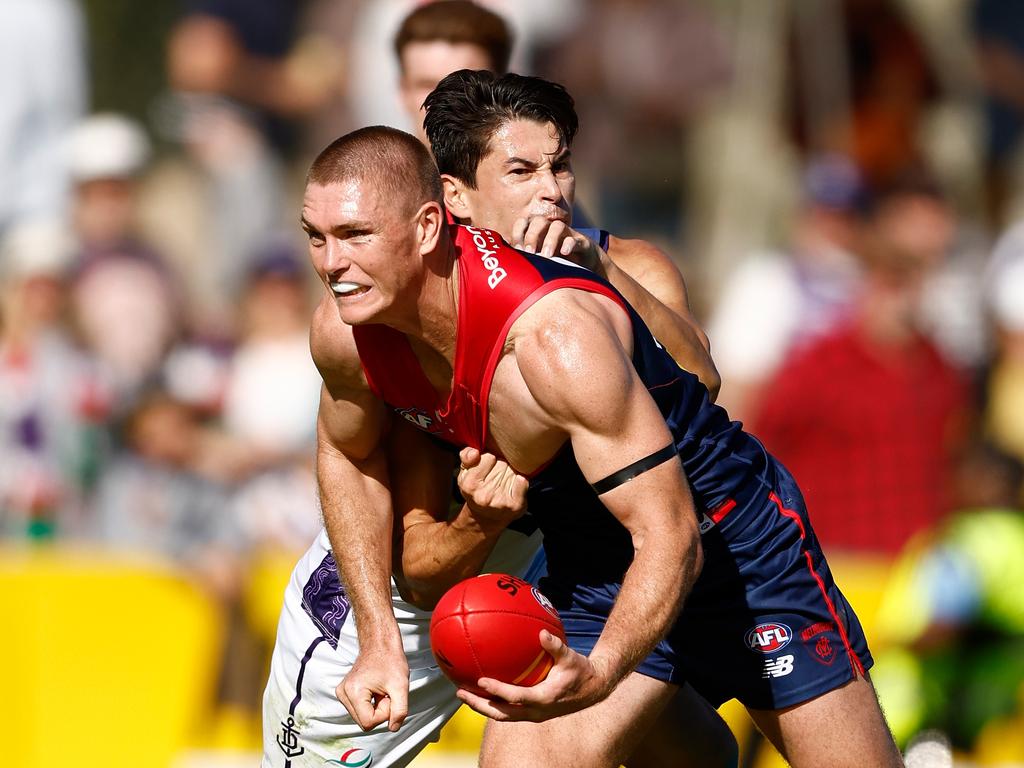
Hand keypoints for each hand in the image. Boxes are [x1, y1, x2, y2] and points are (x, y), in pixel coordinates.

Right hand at [336, 646, 409, 731]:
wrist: (380, 644)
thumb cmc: (390, 660)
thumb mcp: (400, 686)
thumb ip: (399, 711)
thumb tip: (393, 728)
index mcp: (353, 691)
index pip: (369, 723)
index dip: (384, 713)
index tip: (388, 695)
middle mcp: (343, 693)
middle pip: (364, 722)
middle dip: (379, 711)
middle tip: (386, 692)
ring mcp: (342, 693)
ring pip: (362, 717)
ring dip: (375, 707)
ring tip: (381, 689)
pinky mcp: (345, 692)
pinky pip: (360, 710)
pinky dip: (370, 703)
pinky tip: (375, 689)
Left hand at [455, 630, 614, 721]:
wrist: (593, 689)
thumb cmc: (580, 671)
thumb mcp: (571, 657)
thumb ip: (555, 646)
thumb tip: (541, 633)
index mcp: (544, 699)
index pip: (516, 697)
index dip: (498, 690)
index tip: (481, 680)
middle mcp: (536, 711)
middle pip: (501, 713)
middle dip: (479, 705)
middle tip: (461, 692)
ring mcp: (533, 714)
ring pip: (502, 715)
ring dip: (482, 706)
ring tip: (464, 694)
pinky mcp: (532, 712)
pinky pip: (508, 710)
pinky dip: (494, 702)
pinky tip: (483, 689)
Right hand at [457, 447, 528, 529]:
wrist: (487, 517)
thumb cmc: (477, 489)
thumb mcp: (465, 473)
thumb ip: (466, 456)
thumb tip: (475, 452)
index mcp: (469, 484)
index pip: (489, 457)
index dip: (490, 460)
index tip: (487, 468)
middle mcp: (484, 495)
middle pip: (502, 463)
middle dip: (500, 466)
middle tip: (496, 477)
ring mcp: (500, 501)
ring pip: (513, 470)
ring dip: (510, 473)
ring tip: (503, 483)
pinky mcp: (515, 505)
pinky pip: (523, 481)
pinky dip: (521, 481)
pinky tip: (515, 486)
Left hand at [511, 216, 608, 275]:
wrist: (584, 266)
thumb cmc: (555, 262)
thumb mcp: (537, 261)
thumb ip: (523, 258)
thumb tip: (504, 263)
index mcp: (537, 232)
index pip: (524, 222)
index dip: (518, 231)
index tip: (515, 248)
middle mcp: (550, 229)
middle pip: (539, 221)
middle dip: (532, 236)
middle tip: (529, 253)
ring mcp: (567, 234)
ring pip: (557, 226)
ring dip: (550, 240)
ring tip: (547, 256)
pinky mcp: (582, 242)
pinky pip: (575, 239)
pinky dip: (569, 244)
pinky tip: (564, 253)